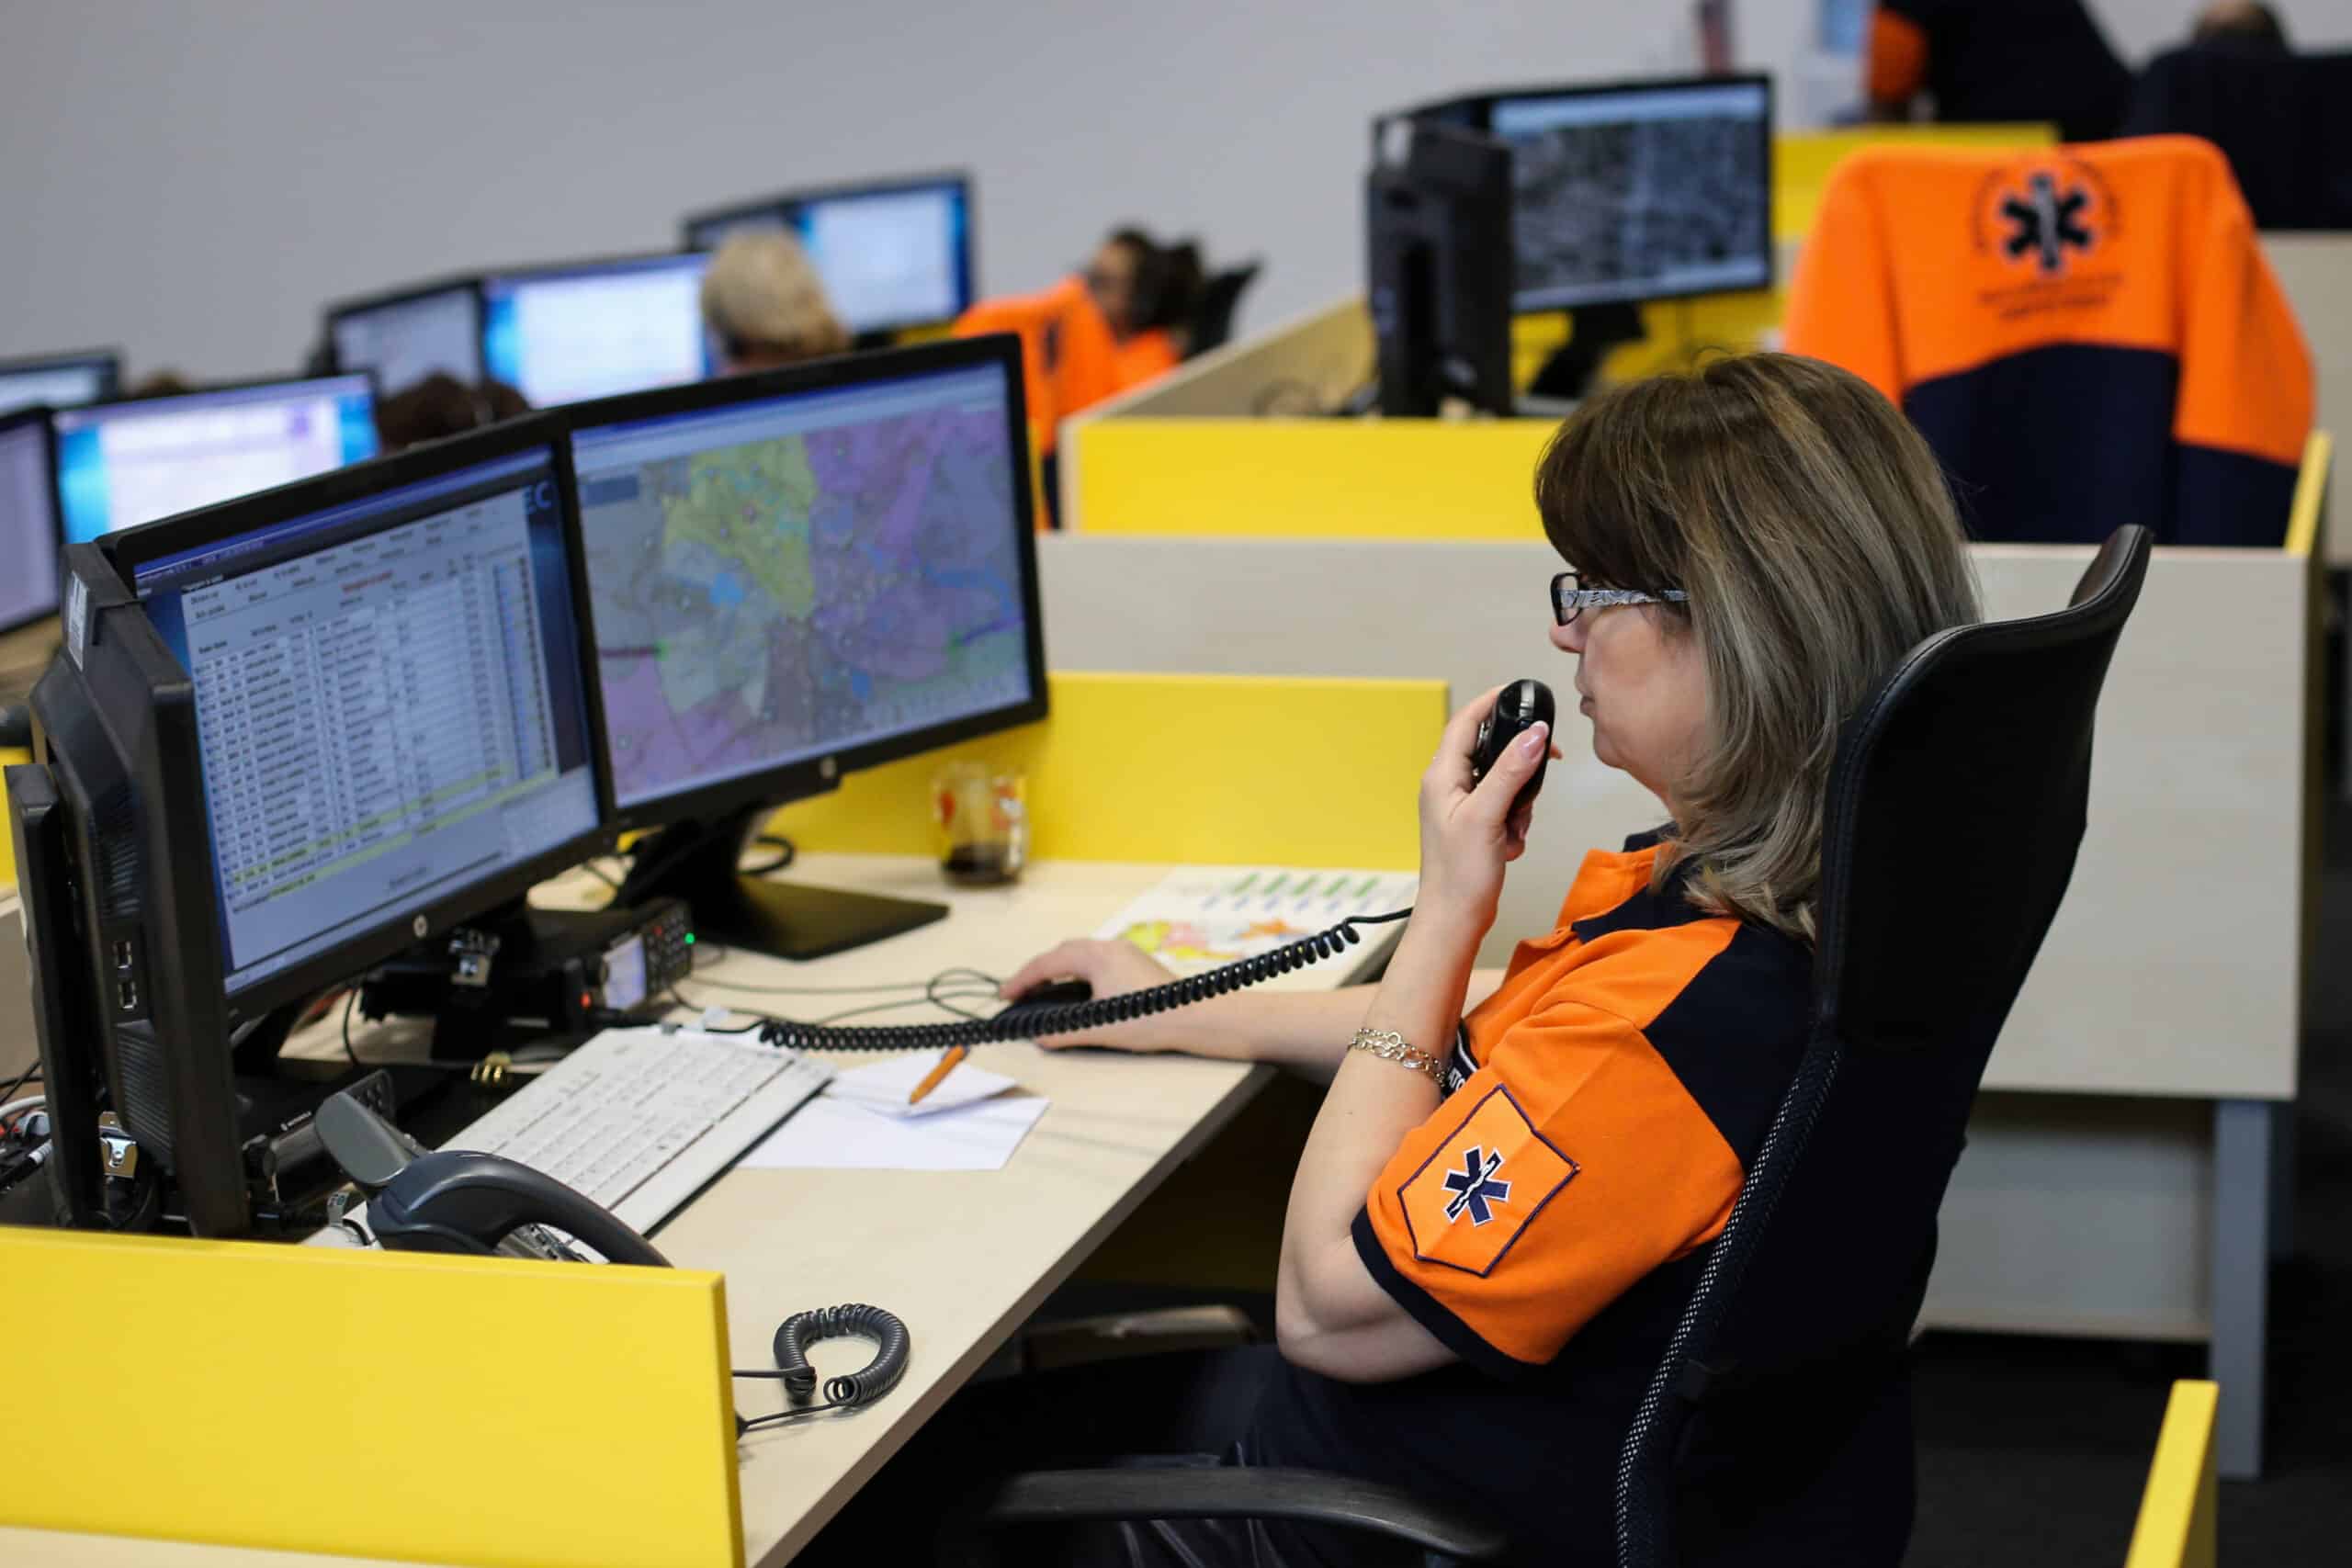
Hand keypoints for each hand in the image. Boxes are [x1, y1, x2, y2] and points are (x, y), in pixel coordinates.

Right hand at [997, 939, 1233, 1053]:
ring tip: (1043, 991)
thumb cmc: (1152, 1018)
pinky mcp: (1136, 964)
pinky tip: (1078, 992)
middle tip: (1020, 992)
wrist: (1196, 1017)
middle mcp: (1110, 947)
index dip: (1023, 980)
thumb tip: (1041, 1038)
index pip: (1048, 963)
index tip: (1005, 995)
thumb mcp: (1100, 1028)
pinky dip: (1078, 973)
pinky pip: (1097, 961)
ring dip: (1059, 970)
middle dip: (1039, 971)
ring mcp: (1126, 953)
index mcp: (1097, 955)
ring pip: (1081, 955)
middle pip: (1063, 953)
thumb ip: (1065, 1032)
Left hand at [1415, 685, 1552, 935]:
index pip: (1465, 721)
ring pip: (1504, 781)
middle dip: (1518, 765)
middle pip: (1490, 749)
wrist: (1455, 919)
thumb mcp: (1488, 815)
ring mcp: (1462, 806)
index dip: (1491, 702)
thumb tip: (1534, 732)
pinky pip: (1506, 807)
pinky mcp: (1476, 826)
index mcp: (1441, 775)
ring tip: (1513, 828)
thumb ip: (1510, 771)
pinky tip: (1509, 846)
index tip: (1520, 692)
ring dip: (1519, 802)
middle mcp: (1448, 785)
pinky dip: (1515, 823)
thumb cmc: (1461, 872)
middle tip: (1538, 774)